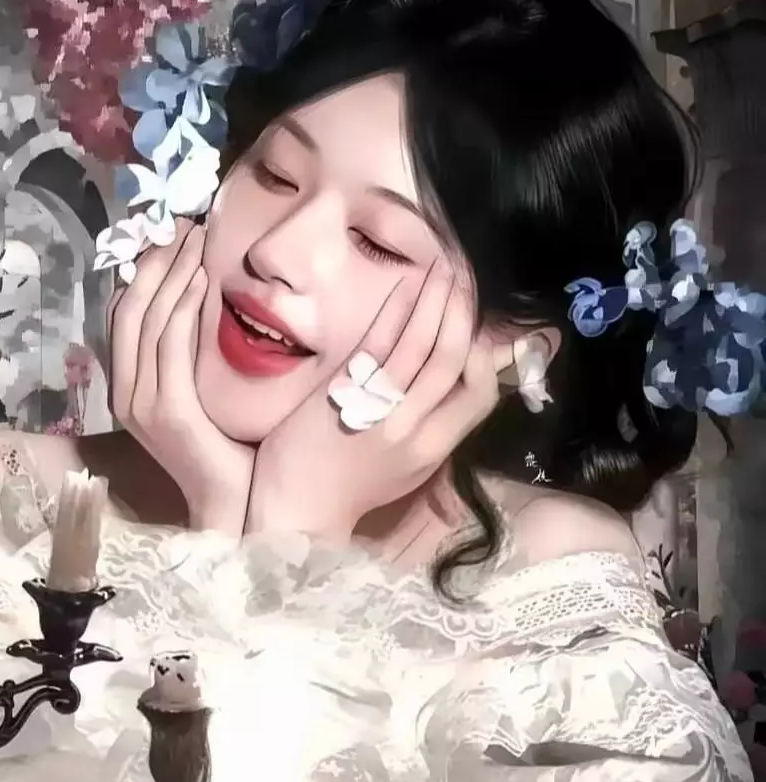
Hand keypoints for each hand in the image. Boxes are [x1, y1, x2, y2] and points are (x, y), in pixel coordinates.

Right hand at [107, 219, 253, 533]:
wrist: (234, 506)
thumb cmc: (229, 451)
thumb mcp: (204, 394)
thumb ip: (194, 356)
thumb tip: (208, 303)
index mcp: (130, 388)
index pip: (124, 315)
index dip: (142, 270)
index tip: (169, 233)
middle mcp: (126, 392)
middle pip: (130, 308)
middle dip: (155, 259)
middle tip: (182, 220)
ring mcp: (141, 402)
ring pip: (148, 318)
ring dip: (171, 270)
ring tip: (195, 236)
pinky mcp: (166, 410)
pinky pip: (170, 343)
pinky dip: (183, 304)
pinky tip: (202, 276)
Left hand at [247, 258, 499, 540]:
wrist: (296, 511)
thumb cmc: (345, 491)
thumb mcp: (404, 471)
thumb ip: (430, 431)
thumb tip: (449, 392)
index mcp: (434, 449)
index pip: (479, 396)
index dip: (485, 356)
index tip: (478, 326)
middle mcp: (415, 428)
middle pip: (455, 361)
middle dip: (463, 315)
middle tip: (465, 279)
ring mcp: (381, 410)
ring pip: (423, 346)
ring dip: (437, 302)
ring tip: (445, 270)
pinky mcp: (346, 394)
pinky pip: (379, 345)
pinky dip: (397, 312)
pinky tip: (406, 286)